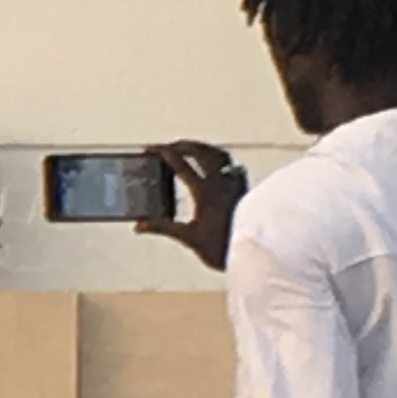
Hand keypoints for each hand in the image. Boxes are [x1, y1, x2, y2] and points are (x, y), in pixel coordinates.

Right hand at [141, 143, 246, 273]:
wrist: (256, 252)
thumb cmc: (225, 247)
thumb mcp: (189, 238)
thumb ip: (163, 227)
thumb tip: (140, 225)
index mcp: (205, 192)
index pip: (181, 165)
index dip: (164, 154)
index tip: (151, 149)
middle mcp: (221, 182)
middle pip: (201, 152)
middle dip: (182, 145)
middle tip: (168, 146)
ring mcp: (235, 183)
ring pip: (218, 154)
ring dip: (202, 147)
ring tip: (191, 147)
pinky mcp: (243, 188)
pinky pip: (231, 164)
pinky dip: (219, 157)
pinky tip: (216, 162)